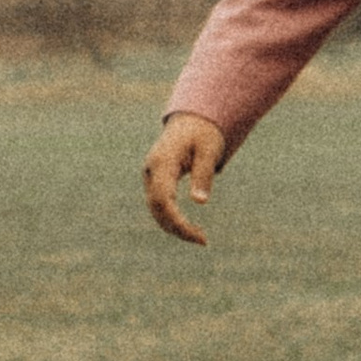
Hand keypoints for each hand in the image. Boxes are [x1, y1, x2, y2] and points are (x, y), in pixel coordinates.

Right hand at [142, 112, 225, 242]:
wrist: (192, 120)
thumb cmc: (204, 134)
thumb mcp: (209, 150)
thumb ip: (203, 174)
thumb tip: (200, 202)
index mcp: (163, 160)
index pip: (163, 198)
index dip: (177, 220)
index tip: (198, 235)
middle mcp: (151, 170)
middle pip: (156, 208)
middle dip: (177, 227)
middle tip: (203, 240)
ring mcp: (150, 176)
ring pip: (155, 210)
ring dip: (174, 226)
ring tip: (200, 237)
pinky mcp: (155, 182)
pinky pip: (159, 206)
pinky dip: (172, 219)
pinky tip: (190, 228)